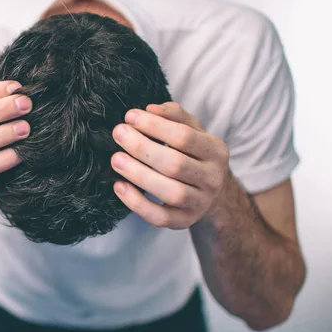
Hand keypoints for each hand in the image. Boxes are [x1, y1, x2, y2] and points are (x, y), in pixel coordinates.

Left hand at [111, 102, 229, 228]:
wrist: (211, 194)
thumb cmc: (194, 156)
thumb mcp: (193, 131)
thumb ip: (175, 116)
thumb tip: (150, 109)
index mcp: (216, 151)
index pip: (185, 137)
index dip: (155, 126)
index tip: (130, 116)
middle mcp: (212, 179)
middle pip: (176, 164)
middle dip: (142, 148)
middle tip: (118, 134)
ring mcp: (200, 203)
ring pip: (170, 192)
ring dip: (139, 174)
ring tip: (116, 159)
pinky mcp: (184, 222)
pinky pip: (159, 217)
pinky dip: (137, 203)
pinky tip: (119, 185)